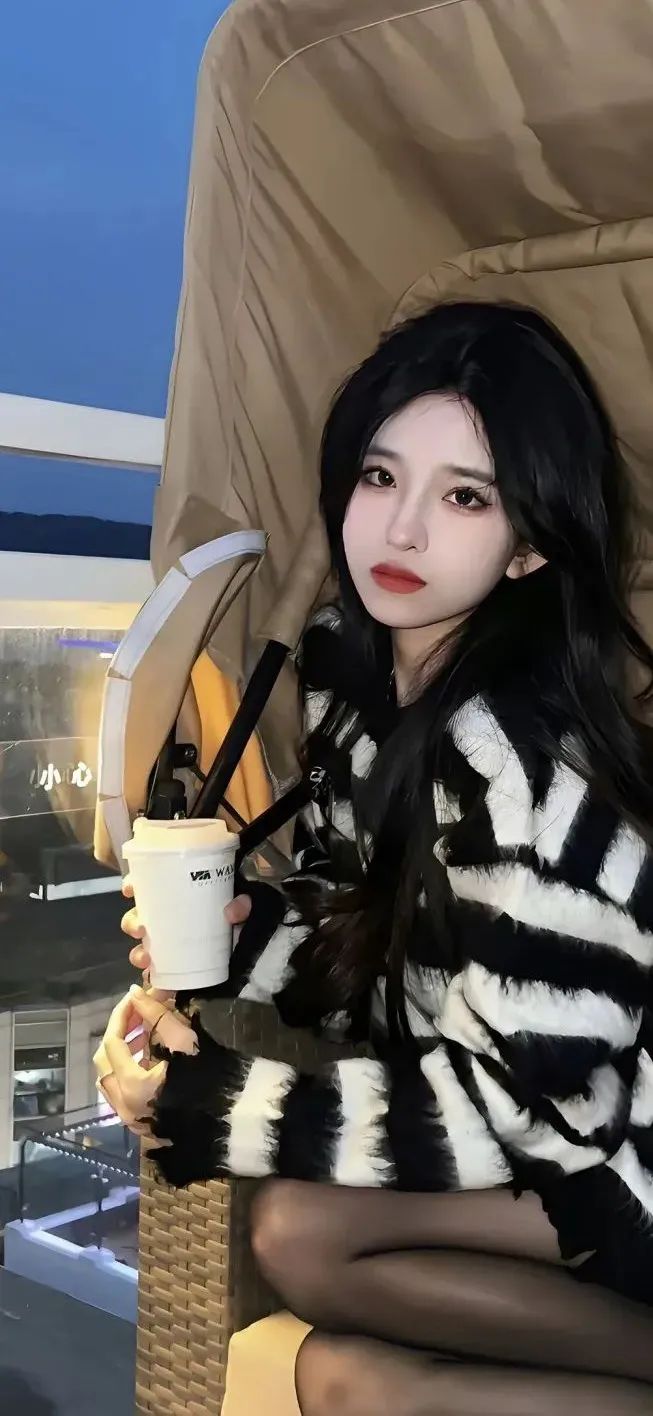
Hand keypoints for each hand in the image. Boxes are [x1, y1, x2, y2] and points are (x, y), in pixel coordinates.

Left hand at [92, 986, 197, 1141]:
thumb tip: (135, 994)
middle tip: (138, 1014)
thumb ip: (156, 1014)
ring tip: (143, 1035)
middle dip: (118, 1033)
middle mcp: (123, 1106)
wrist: (231, 1121)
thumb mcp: (184, 1041)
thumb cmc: (208, 1078)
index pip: (112, 1041)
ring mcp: (130, 1119)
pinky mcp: (141, 1126)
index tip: (134, 996)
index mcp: (132, 1085)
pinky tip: (147, 1060)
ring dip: (120, 1054)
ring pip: (110, 1079)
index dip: (121, 1014)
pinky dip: (126, 1072)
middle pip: (104, 1061)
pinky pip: (120, 1094)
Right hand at [121, 875, 251, 980]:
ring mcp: (170, 946)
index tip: (130, 890)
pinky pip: (157, 975)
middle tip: (140, 928)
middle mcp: (169, 920)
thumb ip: (242, 905)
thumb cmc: (242, 922)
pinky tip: (155, 983)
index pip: (150, 886)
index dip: (134, 885)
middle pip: (138, 917)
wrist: (254, 954)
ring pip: (143, 947)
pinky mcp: (176, 970)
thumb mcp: (245, 906)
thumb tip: (232, 911)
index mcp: (180, 898)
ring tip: (146, 959)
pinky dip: (154, 980)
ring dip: (138, 953)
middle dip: (132, 922)